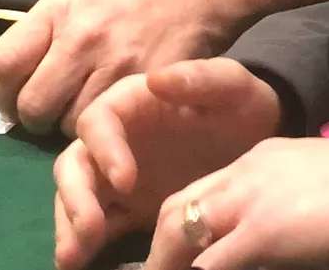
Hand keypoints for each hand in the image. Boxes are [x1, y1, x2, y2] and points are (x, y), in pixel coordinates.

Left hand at [0, 0, 242, 133]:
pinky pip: (110, 128)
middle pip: (32, 106)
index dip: (0, 91)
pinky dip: (107, 130)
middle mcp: (81, 37)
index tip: (11, 98)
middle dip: (35, 118)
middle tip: (51, 111)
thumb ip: (35, 38)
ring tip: (90, 107)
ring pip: (69, 125)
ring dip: (73, 126)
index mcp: (57, 10)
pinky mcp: (148, 89)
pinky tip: (115, 114)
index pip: (3, 64)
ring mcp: (116, 65)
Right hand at [52, 58, 280, 269]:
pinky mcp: (126, 207)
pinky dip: (84, 243)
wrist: (259, 144)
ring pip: (76, 195)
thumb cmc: (242, 107)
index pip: (99, 121)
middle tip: (89, 232)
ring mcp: (116, 175)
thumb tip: (154, 81)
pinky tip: (80, 264)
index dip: (104, 149)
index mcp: (131, 102)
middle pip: (76, 162)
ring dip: (70, 225)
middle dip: (75, 196)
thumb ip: (200, 78)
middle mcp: (114, 138)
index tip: (126, 182)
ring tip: (72, 260)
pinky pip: (96, 224)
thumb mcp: (233, 86)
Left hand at [142, 136, 328, 269]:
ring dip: (167, 260)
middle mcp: (246, 172)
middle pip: (181, 205)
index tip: (175, 250)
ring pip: (182, 228)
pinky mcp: (261, 231)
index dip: (184, 222)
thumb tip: (284, 233)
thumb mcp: (319, 185)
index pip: (205, 189)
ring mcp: (250, 199)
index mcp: (262, 158)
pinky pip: (211, 261)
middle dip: (161, 243)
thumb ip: (291, 203)